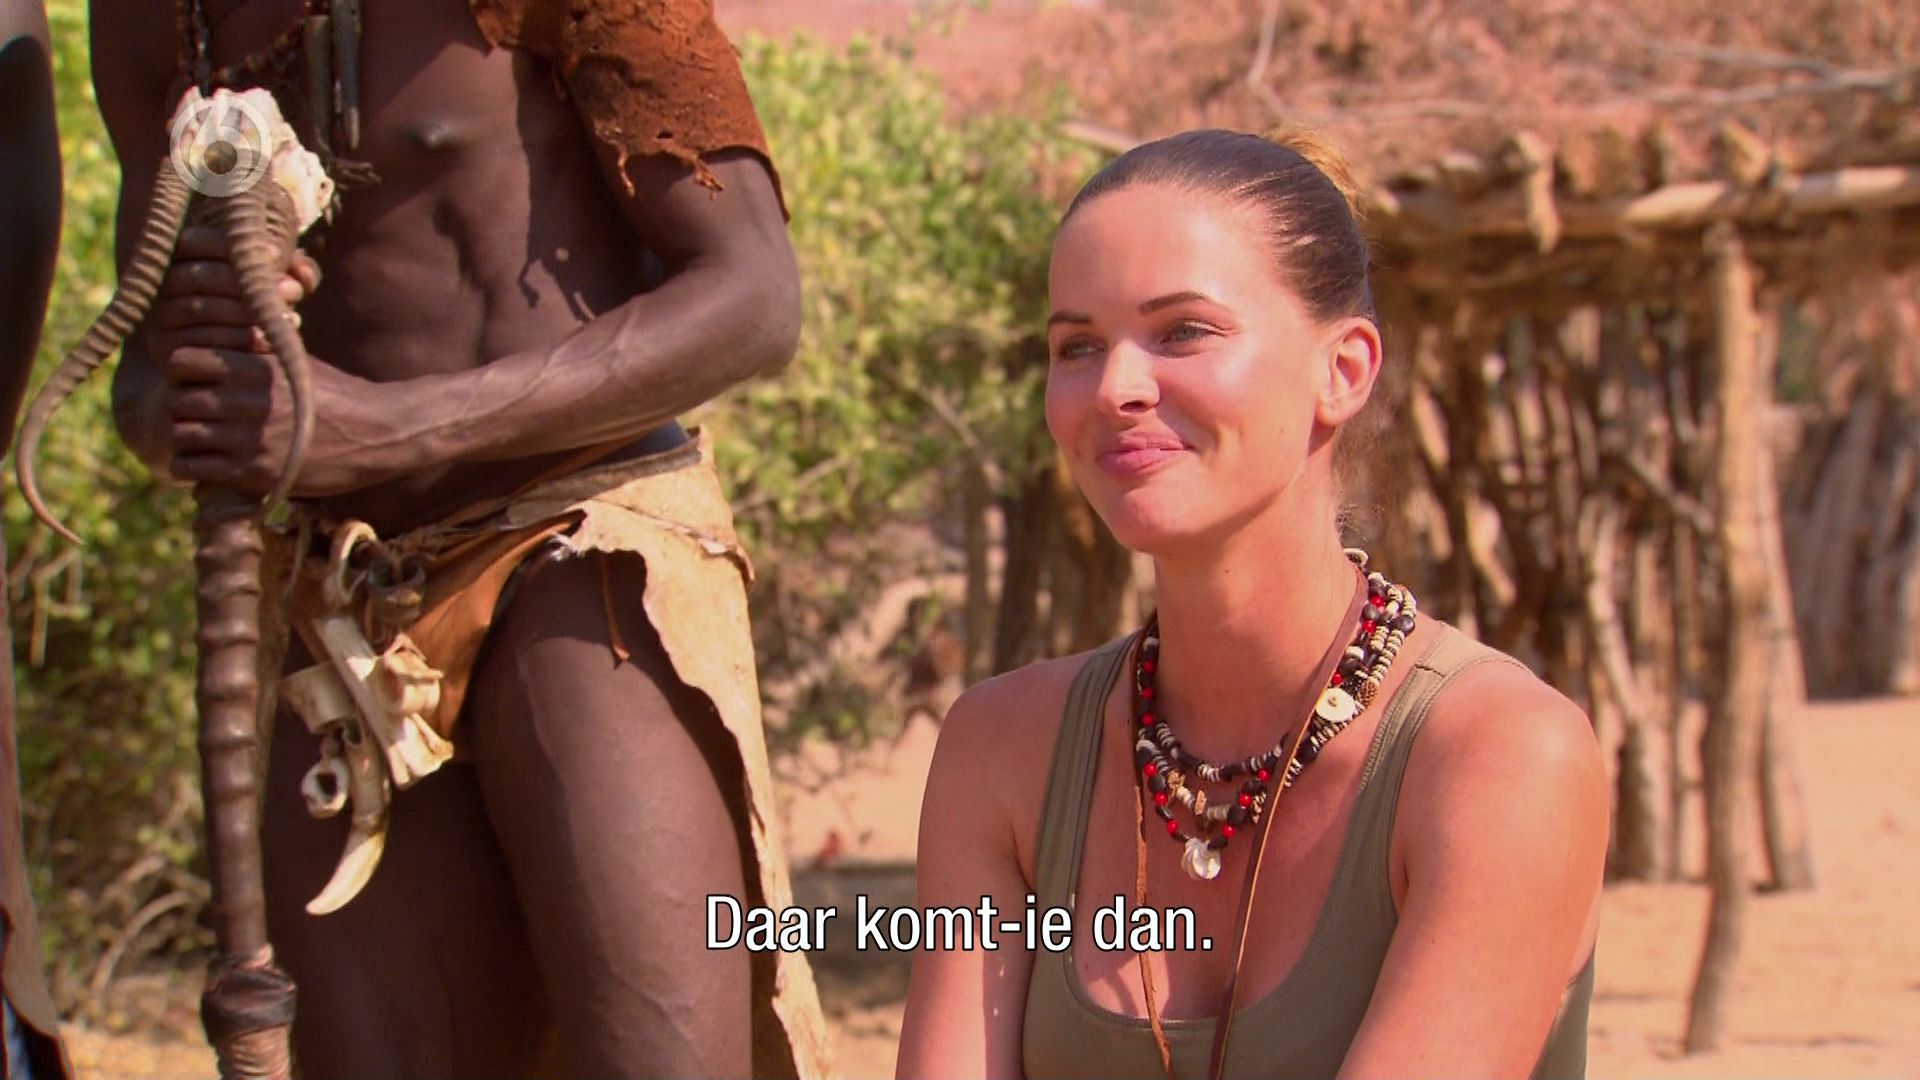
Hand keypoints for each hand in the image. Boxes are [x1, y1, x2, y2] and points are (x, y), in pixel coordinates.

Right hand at [147, 224, 321, 359]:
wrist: (233, 376)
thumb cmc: (260, 318)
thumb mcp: (277, 289)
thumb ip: (292, 274)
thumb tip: (305, 275)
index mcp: (179, 264)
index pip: (193, 241)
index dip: (231, 245)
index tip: (276, 255)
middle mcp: (159, 290)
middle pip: (197, 276)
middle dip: (248, 281)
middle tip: (293, 291)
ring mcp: (158, 321)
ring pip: (198, 309)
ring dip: (249, 312)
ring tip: (293, 318)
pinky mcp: (163, 353)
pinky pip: (199, 344)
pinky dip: (241, 341)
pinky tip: (273, 343)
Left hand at [159, 344, 376, 497]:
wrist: (379, 433)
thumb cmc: (338, 394)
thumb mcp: (296, 360)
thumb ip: (256, 350)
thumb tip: (223, 328)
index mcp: (255, 367)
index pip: (181, 360)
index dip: (183, 372)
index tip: (197, 382)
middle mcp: (247, 400)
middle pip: (177, 400)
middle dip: (184, 408)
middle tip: (200, 417)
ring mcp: (249, 438)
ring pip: (180, 435)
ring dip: (188, 440)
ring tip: (205, 442)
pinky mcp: (254, 472)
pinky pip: (192, 468)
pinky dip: (192, 467)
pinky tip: (211, 465)